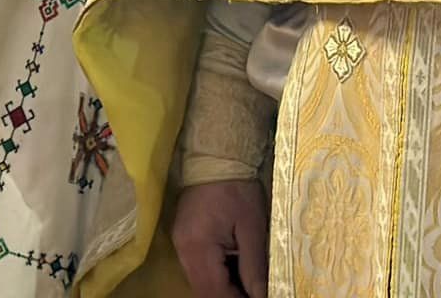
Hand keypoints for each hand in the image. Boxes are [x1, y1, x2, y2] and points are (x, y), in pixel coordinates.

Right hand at [173, 179, 267, 297]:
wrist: (215, 156)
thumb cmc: (238, 188)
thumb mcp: (252, 227)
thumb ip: (254, 267)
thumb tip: (260, 296)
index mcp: (199, 247)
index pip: (214, 292)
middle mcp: (183, 250)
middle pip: (203, 291)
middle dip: (228, 297)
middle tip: (253, 294)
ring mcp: (180, 245)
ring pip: (199, 282)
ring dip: (222, 289)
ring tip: (245, 286)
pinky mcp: (183, 238)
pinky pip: (197, 269)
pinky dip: (216, 276)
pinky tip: (233, 273)